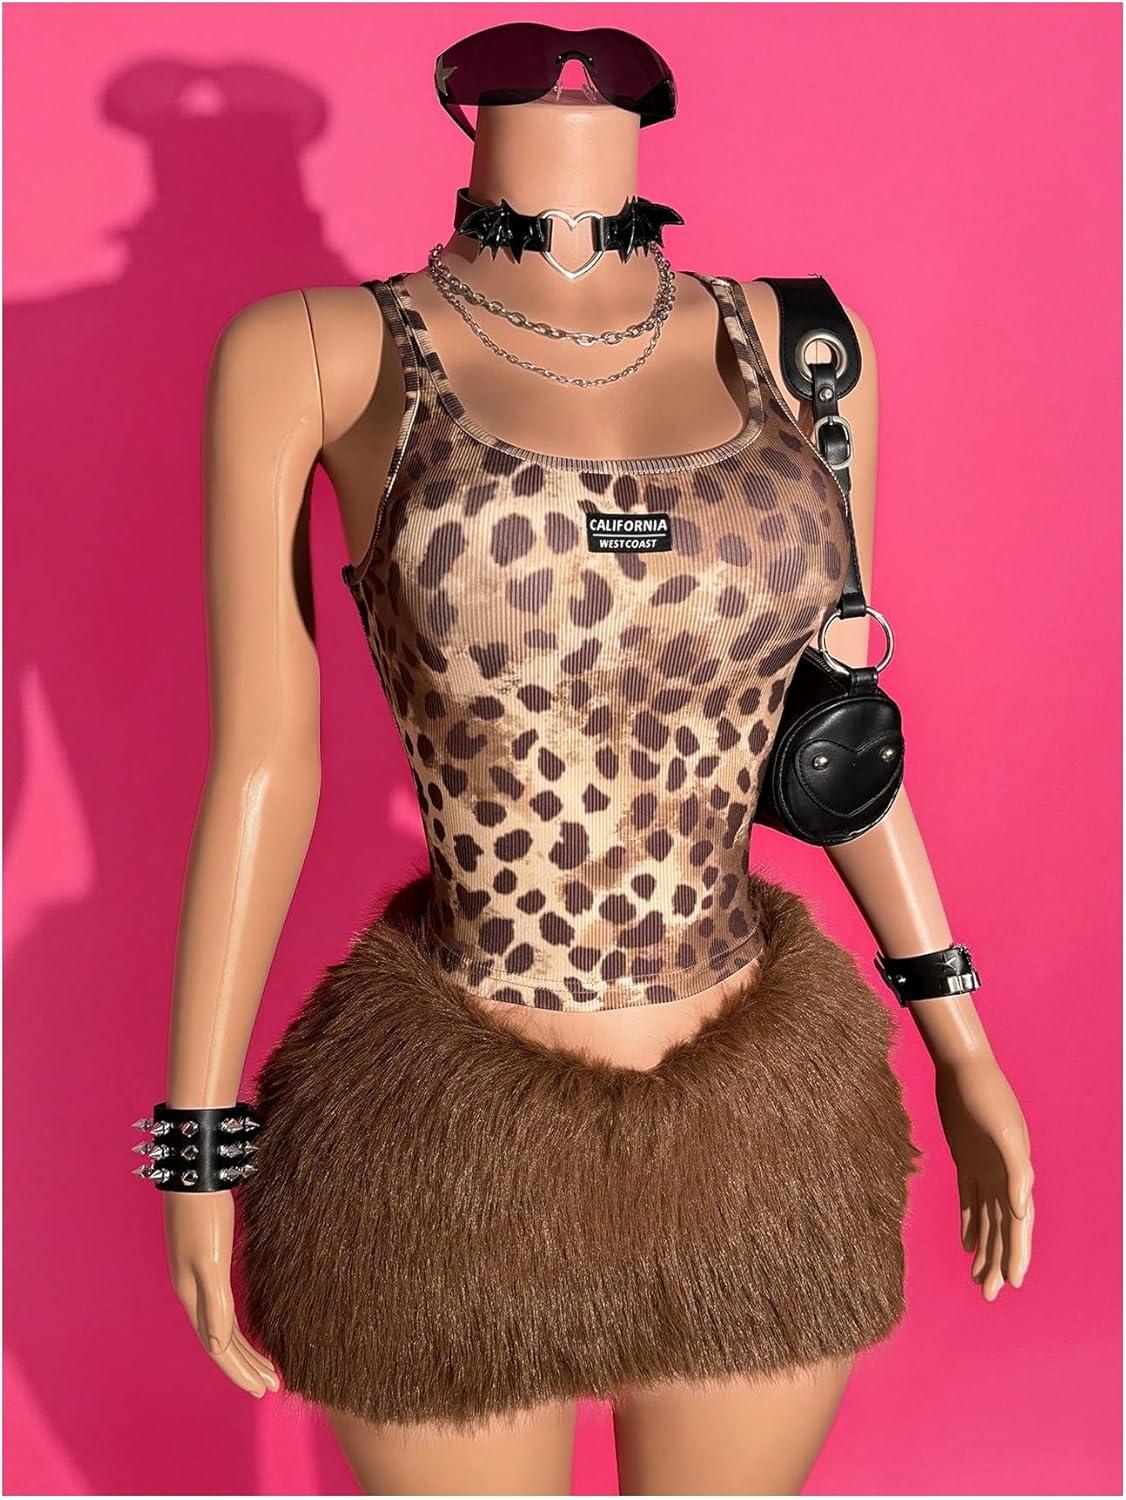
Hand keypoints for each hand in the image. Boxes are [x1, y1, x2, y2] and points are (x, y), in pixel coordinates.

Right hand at [162, 1190, 279, 1396]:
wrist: (194, 1170)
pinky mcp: (206, 1260)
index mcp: (193, 1295)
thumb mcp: (210, 1259)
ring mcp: (197, 1276)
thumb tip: (218, 1347)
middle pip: (220, 1341)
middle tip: (271, 1386)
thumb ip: (213, 1303)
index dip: (240, 1371)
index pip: (218, 1347)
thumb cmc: (203, 1212)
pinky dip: (235, 1325)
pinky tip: (243, 1328)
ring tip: (265, 1366)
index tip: (264, 1389)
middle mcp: (193, 1291)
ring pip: (220, 1326)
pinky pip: (221, 1306)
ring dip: (242, 1349)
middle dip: (244, 1366)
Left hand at [934, 1053, 1034, 1300]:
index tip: (1014, 1282)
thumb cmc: (985, 1095)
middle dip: (999, 1261)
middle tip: (990, 1295)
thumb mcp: (1002, 1130)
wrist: (963, 1067)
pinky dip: (969, 1222)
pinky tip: (966, 1245)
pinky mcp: (966, 1158)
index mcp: (1016, 1173)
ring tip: (978, 1279)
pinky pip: (970, 1199)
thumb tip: (1022, 1210)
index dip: (1017, 1252)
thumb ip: (1015, 1170)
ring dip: (984, 1248)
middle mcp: (1004, 1175)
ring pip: (987, 1218)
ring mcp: (985, 1168)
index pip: (1018, 1224)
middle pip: (1003, 1228)